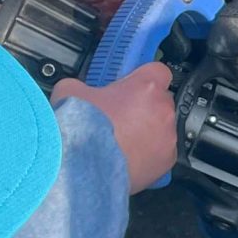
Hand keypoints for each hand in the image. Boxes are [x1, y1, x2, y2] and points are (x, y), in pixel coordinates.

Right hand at [53, 62, 178, 192]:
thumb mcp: (70, 92)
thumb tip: (76, 89)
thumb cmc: (82, 130)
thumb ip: (82, 86)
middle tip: (122, 116)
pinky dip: (149, 155)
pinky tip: (127, 157)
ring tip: (122, 141)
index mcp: (146, 86)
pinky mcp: (166, 161)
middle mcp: (162, 109)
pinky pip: (162, 153)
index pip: (158, 70)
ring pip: (162, 128)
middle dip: (144, 107)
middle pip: (161, 101)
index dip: (143, 77)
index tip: (134, 84)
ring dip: (148, 132)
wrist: (83, 167)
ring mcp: (167, 136)